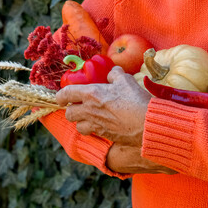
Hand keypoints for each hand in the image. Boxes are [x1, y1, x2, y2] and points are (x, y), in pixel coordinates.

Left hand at [56, 66, 176, 173]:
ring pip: (78, 126)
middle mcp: (89, 110)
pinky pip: (93, 133)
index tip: (62, 96)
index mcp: (91, 94)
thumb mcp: (126, 80)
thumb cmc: (135, 100)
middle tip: (79, 106)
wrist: (147, 123)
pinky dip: (94, 129)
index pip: (66, 94)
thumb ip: (115, 74)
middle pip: (69, 114)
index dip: (60, 95)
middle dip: (71, 110)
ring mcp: (96, 125)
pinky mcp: (104, 135)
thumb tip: (112, 72)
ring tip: (89, 117)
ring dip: (81, 122)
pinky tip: (103, 124)